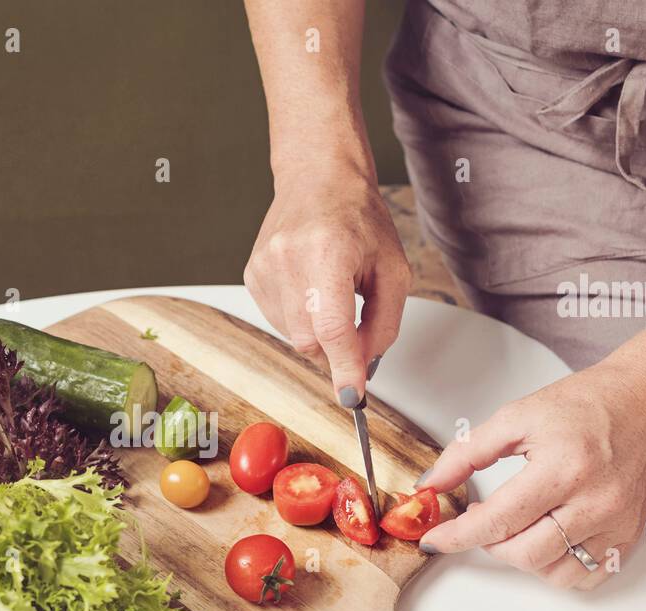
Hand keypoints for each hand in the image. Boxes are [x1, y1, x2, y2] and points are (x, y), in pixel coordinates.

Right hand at [244, 159, 411, 405]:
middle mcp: (287, 258)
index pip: (332, 326)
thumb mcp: (393, 269)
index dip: (344, 366)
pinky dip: (301, 317)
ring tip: (331, 291)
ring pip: (293, 335)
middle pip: (310, 338)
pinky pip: (279, 320)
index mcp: (327, 251)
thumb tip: (364, 366)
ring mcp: (263, 267)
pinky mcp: (251, 275)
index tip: (353, 395)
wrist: (317, 179)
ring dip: (318, 331)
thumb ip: (384, 323)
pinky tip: (311, 288)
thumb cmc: (358, 217)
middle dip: (336, 350)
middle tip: (357, 333)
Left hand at [416, 358, 645, 588]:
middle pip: (525, 554)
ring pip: (553, 572)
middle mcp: (595, 502)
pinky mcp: (630, 534)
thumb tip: (432, 484)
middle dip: (490, 544)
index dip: (458, 536)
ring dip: (522, 558)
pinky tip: (546, 540)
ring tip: (517, 526)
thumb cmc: (587, 403)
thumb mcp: (517, 416)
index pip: (499, 520)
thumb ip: (467, 452)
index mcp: (564, 468)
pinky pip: (586, 577)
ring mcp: (617, 523)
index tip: (434, 540)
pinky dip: (557, 568)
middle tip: (481, 521)